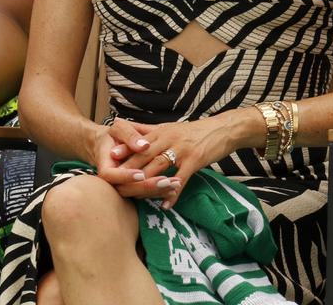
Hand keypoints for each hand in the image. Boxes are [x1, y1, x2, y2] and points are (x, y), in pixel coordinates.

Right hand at [88, 118, 178, 203]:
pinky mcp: (133, 187)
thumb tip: (143, 146)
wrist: (109, 143)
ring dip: (157, 191)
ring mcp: (123, 185)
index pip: (111, 176)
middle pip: (126, 189)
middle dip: (147, 186)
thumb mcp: (119, 129)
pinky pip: (145, 192)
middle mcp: (113, 180)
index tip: (141, 174)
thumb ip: (130, 136)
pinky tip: (175, 188)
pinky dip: (160, 191)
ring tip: (175, 185)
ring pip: (137, 194)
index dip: (125, 176)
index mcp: (106, 165)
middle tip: (166, 181)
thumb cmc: (114, 135)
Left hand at [112, 112, 247, 208]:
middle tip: (115, 186)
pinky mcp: (195, 160)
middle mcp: (169, 139)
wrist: (224, 129)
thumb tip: (124, 127)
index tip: (108, 163)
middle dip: (128, 171)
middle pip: (144, 157)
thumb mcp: (170, 126)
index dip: (123, 154)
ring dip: (146, 183)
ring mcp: (181, 150)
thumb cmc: (196, 131)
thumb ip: (147, 130)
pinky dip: (173, 193)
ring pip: (159, 168)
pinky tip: (166, 205)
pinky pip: (181, 179)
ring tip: (135, 197)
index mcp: (161, 132)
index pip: (137, 144)